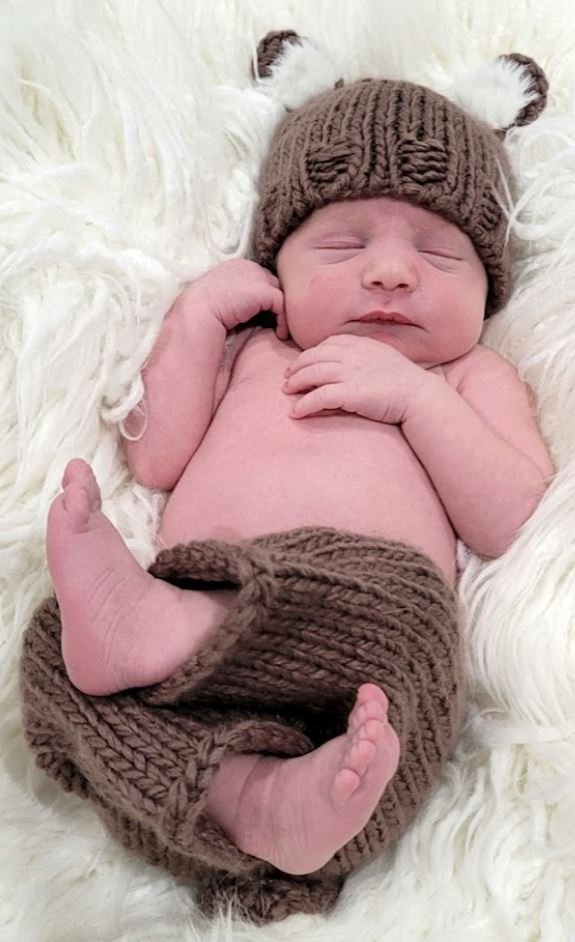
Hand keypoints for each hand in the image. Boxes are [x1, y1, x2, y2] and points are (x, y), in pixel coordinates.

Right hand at [184, 259, 287, 338]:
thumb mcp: (223, 298)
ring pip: (281, 293)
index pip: (261, 279)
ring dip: (283, 313)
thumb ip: (239, 298)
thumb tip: (250, 312)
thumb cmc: (204, 312)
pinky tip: (279, 334)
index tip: (267, 319)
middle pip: (273, 284)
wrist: (196, 313)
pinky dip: (284, 320)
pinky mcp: (263, 290)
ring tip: (280, 331)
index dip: (266, 299)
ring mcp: (256, 276)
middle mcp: (248, 266)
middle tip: (278, 325)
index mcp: (237, 266)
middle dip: (277, 304)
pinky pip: (283, 304)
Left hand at [283, 334, 431, 422]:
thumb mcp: (385, 358)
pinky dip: (304, 404)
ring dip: (296, 383)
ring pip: (312, 373)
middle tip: (288, 377)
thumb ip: (366, 356)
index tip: (303, 362)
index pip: (328, 343)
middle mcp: (353, 355)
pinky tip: (296, 412)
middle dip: (297, 366)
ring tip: (287, 392)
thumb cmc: (406, 382)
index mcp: (362, 344)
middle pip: (314, 356)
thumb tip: (350, 365)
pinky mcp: (350, 393)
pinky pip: (319, 397)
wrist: (419, 396)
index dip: (312, 353)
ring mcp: (351, 373)